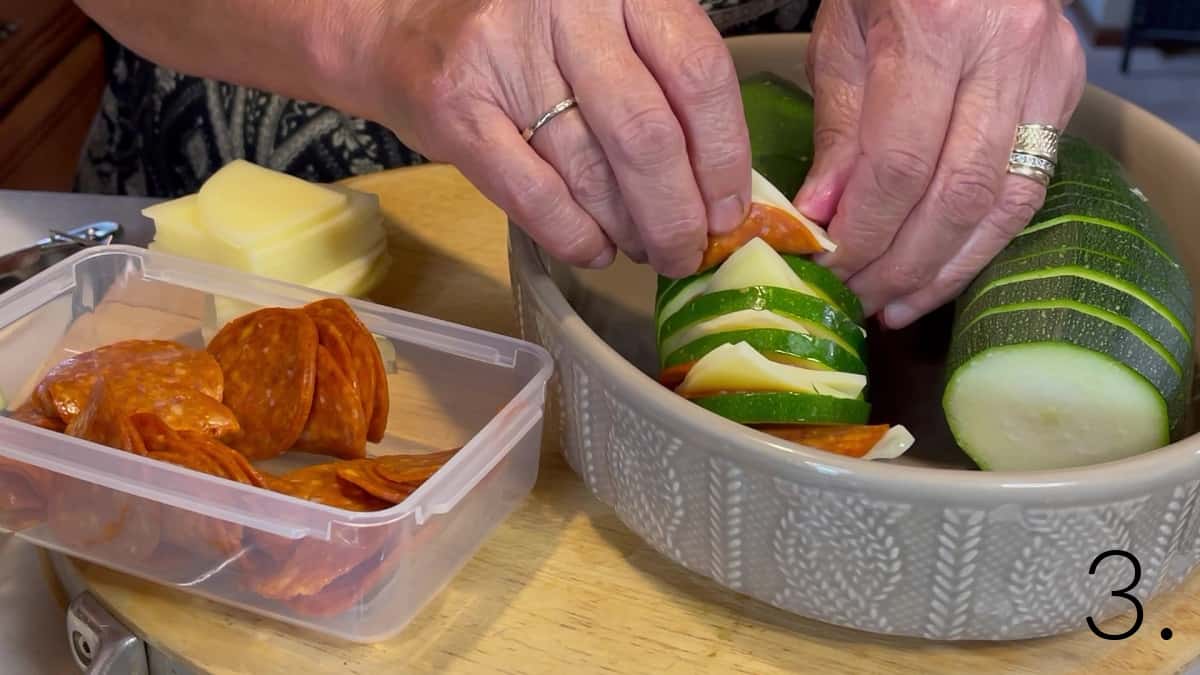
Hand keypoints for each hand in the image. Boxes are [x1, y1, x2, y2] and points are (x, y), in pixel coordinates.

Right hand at [349, 0, 751, 276]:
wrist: (399, 26)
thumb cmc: (522, 33)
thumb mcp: (601, 26)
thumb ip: (656, 78)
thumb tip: (717, 183)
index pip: (698, 74)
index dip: (723, 156)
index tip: (729, 211)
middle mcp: (568, 7)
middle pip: (647, 134)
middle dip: (677, 214)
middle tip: (687, 251)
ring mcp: (507, 56)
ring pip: (593, 172)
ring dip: (629, 229)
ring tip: (643, 247)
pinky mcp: (458, 110)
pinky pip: (536, 197)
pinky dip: (575, 236)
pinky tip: (594, 249)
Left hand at [794, 0, 1085, 327]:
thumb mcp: (843, 35)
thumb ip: (839, 128)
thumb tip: (823, 214)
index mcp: (936, 27)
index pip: (900, 163)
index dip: (864, 230)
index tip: (829, 267)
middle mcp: (1005, 50)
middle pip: (957, 193)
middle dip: (901, 263)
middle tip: (858, 299)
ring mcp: (1046, 71)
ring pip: (1004, 202)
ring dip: (946, 267)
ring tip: (898, 304)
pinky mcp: (1064, 91)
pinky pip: (1028, 187)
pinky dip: (981, 240)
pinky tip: (941, 271)